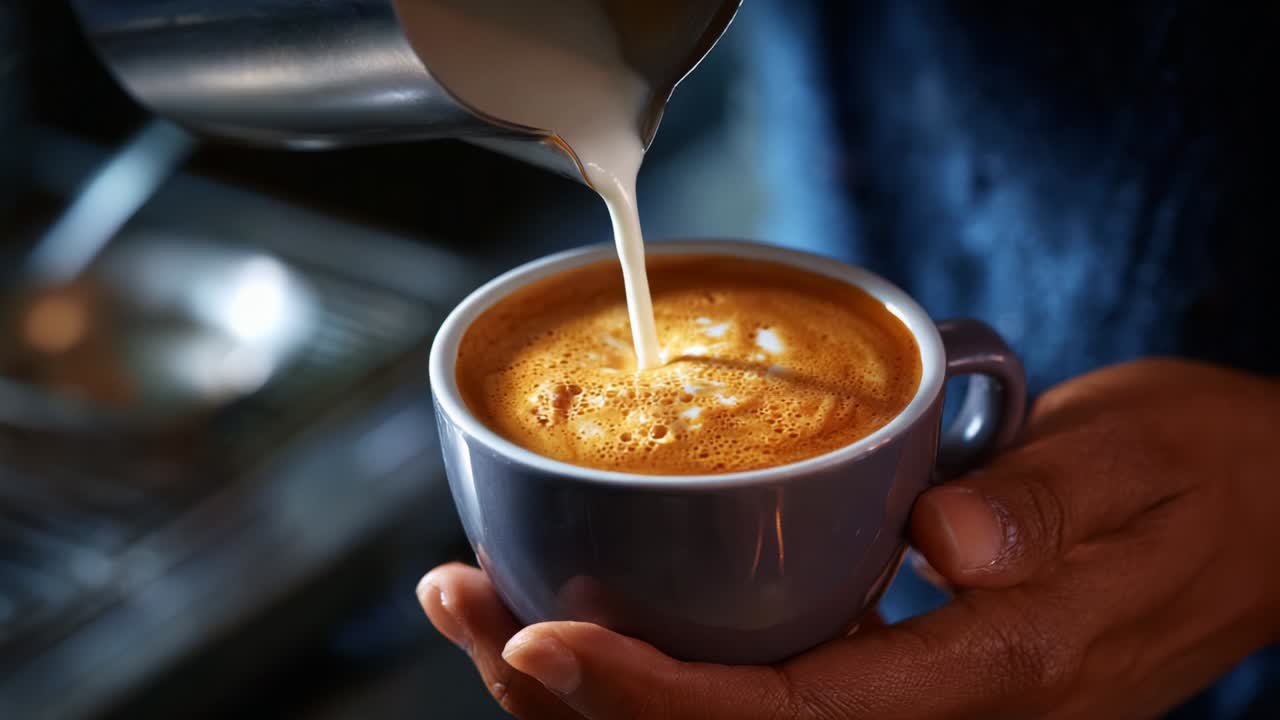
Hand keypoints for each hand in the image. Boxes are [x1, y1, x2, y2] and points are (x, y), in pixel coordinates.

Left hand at [418, 359, 1279, 718]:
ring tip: (479, 605)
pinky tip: (587, 611)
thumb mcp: (1143, 464)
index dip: (658, 695)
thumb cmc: (1205, 480)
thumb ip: (1048, 508)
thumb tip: (939, 543)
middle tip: (459, 604)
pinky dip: (657, 659)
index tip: (544, 640)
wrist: (1261, 519)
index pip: (798, 715)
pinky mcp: (904, 666)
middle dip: (575, 696)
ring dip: (590, 682)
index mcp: (1004, 673)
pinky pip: (762, 687)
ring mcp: (921, 701)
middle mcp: (946, 709)